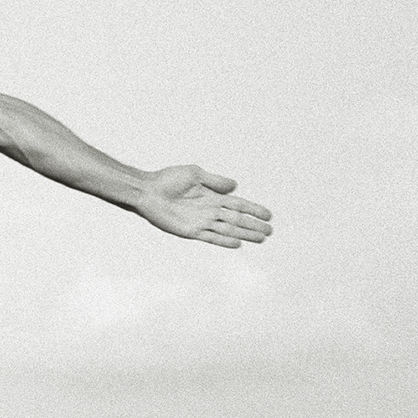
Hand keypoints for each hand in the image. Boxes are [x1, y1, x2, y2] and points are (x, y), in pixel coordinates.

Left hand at [136, 164, 271, 249]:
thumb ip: (215, 181)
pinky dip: (224, 241)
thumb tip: (235, 186)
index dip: (253, 209)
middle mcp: (209, 210)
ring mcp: (201, 222)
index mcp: (212, 196)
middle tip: (270, 231)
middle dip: (253, 225)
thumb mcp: (194, 174)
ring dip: (245, 234)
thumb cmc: (168, 179)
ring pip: (228, 229)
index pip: (238, 204)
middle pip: (237, 219)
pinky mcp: (190, 231)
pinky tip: (238, 244)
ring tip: (261, 238)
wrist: (147, 191)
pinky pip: (211, 237)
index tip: (268, 214)